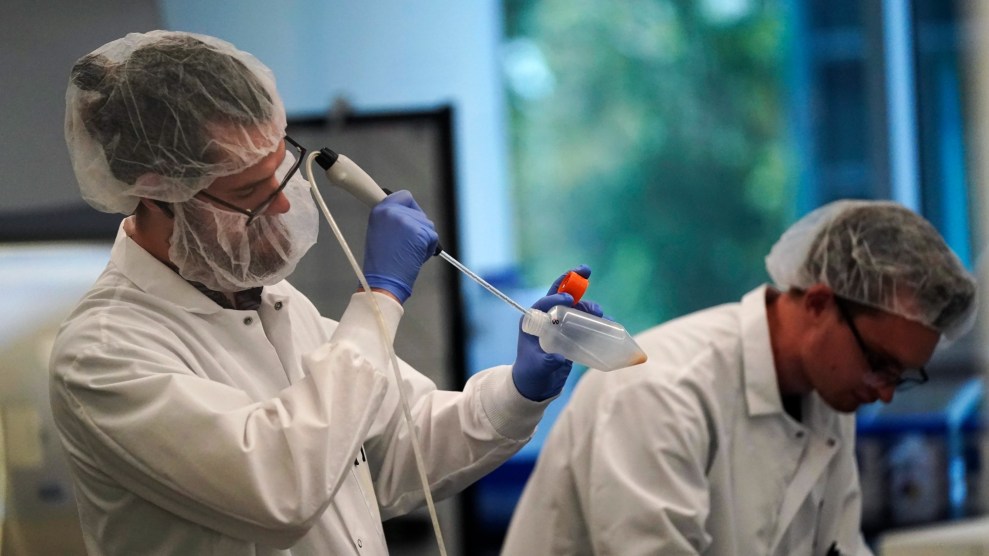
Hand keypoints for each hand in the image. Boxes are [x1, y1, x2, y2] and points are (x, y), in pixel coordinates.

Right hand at [362, 191, 438, 302]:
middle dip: (419, 228)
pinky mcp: (419, 232)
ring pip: (428, 225)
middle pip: (419, 213)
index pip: (404, 196)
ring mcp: (406, 221)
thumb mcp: (379, 232)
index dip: (410, 208)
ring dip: (424, 239)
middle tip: (407, 245)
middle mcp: (392, 211)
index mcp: (380, 210)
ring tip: (408, 252)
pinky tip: (415, 257)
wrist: (383, 281)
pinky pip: (433, 237)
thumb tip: (409, 213)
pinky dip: (428, 248)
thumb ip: (392, 219)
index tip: (411, 217)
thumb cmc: (381, 263)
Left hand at [512, 265, 602, 400]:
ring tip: (599, 313)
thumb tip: (559, 359)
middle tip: (586, 271)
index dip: (555, 297)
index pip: (542, 304)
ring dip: (588, 305)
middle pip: (560, 295)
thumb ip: (547, 363)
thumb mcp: (537, 369)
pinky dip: (595, 319)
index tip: (568, 298)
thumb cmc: (531, 375)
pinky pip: (584, 321)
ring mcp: (559, 325)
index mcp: (531, 323)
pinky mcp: (570, 334)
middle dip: (573, 281)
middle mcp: (545, 319)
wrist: (536, 386)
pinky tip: (607, 322)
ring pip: (575, 307)